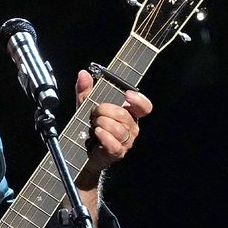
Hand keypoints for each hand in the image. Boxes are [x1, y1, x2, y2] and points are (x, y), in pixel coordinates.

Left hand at [74, 69, 152, 187]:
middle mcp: (131, 127)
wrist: (82, 151)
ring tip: (94, 124)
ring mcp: (126, 141)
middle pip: (124, 115)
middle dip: (105, 111)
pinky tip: (97, 133)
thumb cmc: (89, 127)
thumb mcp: (86, 106)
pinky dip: (104, 137)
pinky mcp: (118, 152)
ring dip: (102, 124)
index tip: (127, 95)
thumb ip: (85, 90)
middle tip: (94, 113)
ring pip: (119, 129)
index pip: (144, 107)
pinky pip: (114, 144)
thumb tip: (83, 74)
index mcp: (129, 113)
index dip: (139, 100)